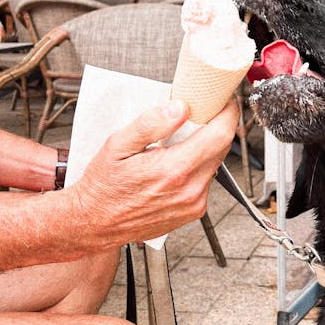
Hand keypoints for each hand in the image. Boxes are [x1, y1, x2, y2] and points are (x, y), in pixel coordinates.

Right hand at [67, 98, 238, 248]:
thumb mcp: (118, 145)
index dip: (228, 113)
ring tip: (178, 144)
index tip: (224, 101)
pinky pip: (206, 181)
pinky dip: (197, 168)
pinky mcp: (194, 211)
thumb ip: (151, 124)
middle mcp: (190, 189)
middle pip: (222, 148)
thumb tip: (179, 108)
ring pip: (215, 164)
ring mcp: (194, 203)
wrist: (96, 223)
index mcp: (175, 169)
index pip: (221, 135)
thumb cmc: (104, 187)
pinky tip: (175, 166)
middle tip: (198, 116)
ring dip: (204, 149)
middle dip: (215, 127)